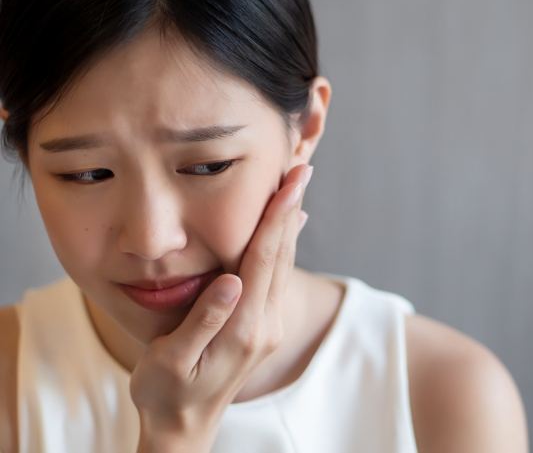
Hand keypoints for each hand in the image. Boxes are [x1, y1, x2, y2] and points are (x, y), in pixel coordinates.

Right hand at [130, 163, 312, 451]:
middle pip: (282, 255)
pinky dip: (284, 245)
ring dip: (291, 222)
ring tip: (297, 187)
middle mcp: (264, 325)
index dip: (277, 218)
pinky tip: (289, 227)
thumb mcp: (172, 362)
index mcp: (242, 328)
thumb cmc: (167, 393)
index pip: (263, 260)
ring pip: (284, 263)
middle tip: (302, 169)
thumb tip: (231, 281)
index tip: (291, 183)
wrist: (185, 426)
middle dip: (291, 209)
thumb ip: (204, 321)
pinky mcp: (264, 327)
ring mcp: (268, 327)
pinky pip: (277, 276)